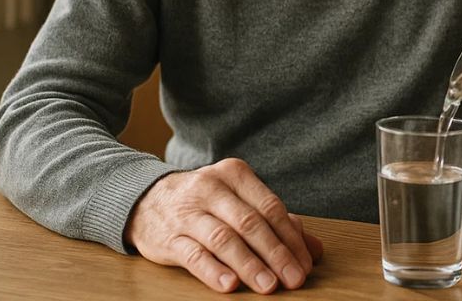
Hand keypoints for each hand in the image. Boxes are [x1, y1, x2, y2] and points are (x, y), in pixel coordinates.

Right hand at [124, 158, 323, 293]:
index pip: (270, 207)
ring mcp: (188, 213)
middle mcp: (211, 189)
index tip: (305, 264)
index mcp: (235, 175)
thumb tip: (315, 250)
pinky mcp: (168, 237)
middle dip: (276, 253)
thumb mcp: (240, 202)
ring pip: (224, 238)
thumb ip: (277, 223)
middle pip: (250, 223)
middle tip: (294, 279)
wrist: (146, 200)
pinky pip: (193, 255)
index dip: (291, 238)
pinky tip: (230, 285)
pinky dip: (213, 271)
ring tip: (268, 286)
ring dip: (249, 265)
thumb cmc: (206, 203)